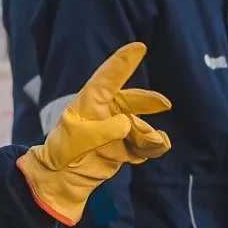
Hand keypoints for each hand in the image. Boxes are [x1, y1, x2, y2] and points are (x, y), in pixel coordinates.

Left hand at [16, 42, 171, 225]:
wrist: (62, 180)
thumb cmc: (63, 153)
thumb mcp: (78, 140)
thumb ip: (104, 130)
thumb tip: (128, 124)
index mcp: (89, 104)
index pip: (107, 78)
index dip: (123, 62)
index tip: (139, 46)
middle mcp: (104, 113)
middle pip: (131, 101)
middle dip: (147, 101)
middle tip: (164, 104)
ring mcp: (114, 130)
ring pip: (139, 126)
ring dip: (148, 133)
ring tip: (155, 142)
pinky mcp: (121, 147)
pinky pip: (142, 144)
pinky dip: (151, 146)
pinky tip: (157, 148)